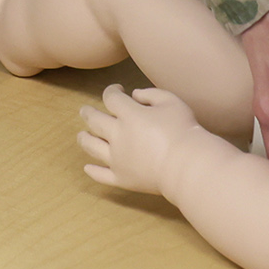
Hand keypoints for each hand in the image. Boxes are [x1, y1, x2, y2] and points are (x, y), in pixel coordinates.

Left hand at [79, 84, 208, 198]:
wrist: (187, 165)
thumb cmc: (183, 130)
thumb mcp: (172, 101)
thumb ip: (151, 94)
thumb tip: (135, 95)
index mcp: (129, 115)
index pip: (111, 98)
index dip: (112, 91)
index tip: (117, 90)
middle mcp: (117, 135)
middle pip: (94, 121)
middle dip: (88, 112)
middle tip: (85, 110)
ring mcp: (117, 159)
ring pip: (92, 146)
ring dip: (84, 138)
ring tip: (81, 135)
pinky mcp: (122, 178)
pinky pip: (101, 175)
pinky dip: (93, 171)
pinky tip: (87, 168)